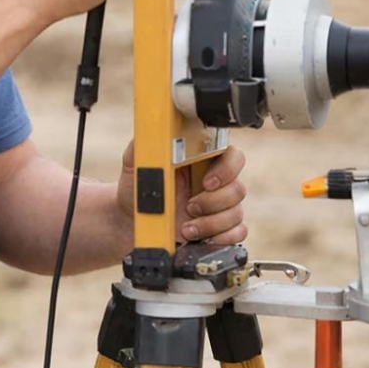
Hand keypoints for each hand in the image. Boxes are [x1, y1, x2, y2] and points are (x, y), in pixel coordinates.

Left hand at [117, 142, 247, 245]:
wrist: (130, 221)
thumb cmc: (136, 188)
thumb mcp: (135, 162)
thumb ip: (143, 144)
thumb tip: (152, 128)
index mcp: (202, 160)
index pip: (233, 156)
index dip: (227, 169)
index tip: (206, 182)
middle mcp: (215, 181)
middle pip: (238, 188)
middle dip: (214, 202)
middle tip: (190, 207)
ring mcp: (219, 207)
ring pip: (237, 213)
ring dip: (212, 224)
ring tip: (187, 228)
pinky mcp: (219, 230)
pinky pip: (238, 233)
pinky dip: (221, 238)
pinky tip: (199, 238)